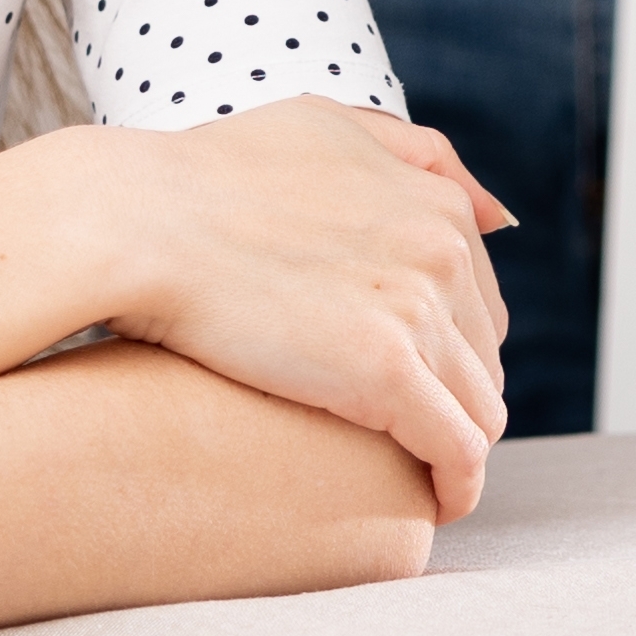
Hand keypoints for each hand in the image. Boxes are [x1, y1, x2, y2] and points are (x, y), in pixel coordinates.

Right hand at [66, 101, 516, 516]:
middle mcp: (444, 253)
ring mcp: (419, 312)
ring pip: (479, 410)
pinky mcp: (384, 373)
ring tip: (416, 481)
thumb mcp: (327, 128)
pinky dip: (457, 484)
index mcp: (435, 204)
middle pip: (482, 359)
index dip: (450, 352)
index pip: (479, 305)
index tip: (415, 386)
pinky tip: (434, 506)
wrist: (137, 221)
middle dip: (454, 401)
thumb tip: (498, 215)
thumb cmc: (207, 177)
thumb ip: (415, 155)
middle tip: (409, 443)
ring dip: (458, 449)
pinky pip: (457, 450)